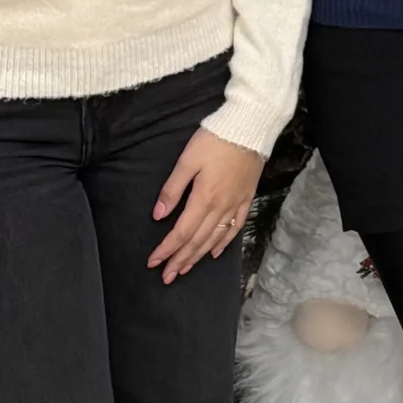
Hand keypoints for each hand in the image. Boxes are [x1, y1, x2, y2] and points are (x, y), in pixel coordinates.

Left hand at [150, 131, 263, 282]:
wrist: (250, 127)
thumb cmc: (215, 140)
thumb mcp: (187, 160)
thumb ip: (172, 190)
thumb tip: (159, 216)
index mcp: (204, 198)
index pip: (182, 232)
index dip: (167, 249)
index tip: (153, 262)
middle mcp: (221, 206)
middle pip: (197, 240)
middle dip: (180, 260)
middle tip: (166, 276)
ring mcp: (235, 204)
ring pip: (214, 238)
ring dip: (198, 256)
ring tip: (184, 269)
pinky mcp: (245, 199)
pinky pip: (235, 227)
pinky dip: (223, 242)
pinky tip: (214, 252)